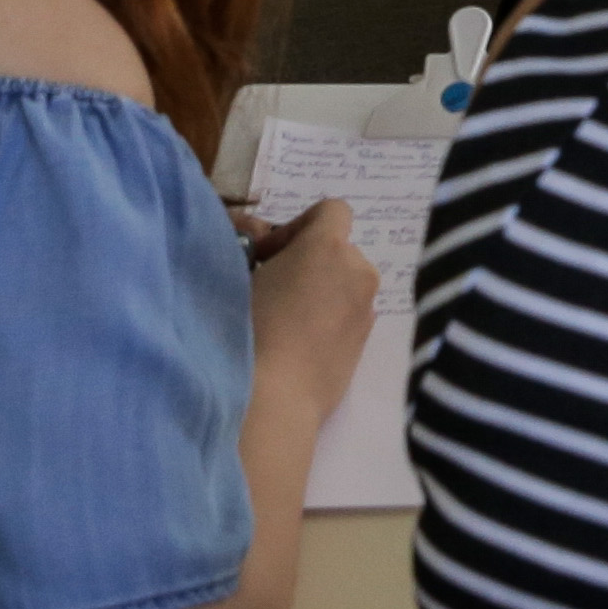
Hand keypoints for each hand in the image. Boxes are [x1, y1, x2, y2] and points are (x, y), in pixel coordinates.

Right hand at [237, 196, 379, 407]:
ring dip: (322, 291)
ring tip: (286, 321)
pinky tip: (299, 346)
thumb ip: (255, 250)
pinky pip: (349, 315)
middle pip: (339, 250)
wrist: (274, 399)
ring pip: (345, 285)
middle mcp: (359, 271)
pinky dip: (330, 319)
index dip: (301, 224)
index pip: (333, 210)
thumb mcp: (240, 278)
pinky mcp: (367, 343)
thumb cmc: (249, 330)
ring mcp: (367, 309)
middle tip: (274, 288)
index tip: (272, 255)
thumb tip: (262, 247)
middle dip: (310, 261)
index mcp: (329, 247)